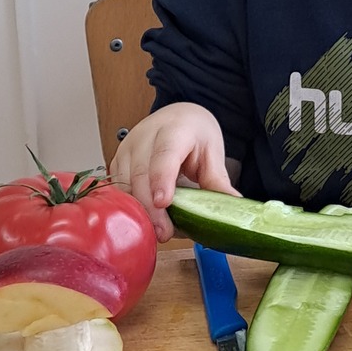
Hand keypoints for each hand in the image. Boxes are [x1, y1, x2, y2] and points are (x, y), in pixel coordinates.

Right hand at [109, 103, 237, 241]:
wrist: (177, 117)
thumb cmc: (194, 134)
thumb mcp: (212, 152)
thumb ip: (218, 180)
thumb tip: (233, 205)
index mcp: (174, 130)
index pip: (164, 154)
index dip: (162, 179)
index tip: (164, 202)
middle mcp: (145, 136)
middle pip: (141, 174)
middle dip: (150, 207)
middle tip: (164, 232)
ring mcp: (127, 148)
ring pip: (126, 183)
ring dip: (139, 210)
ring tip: (157, 231)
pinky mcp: (118, 161)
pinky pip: (118, 188)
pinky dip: (130, 206)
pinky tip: (144, 221)